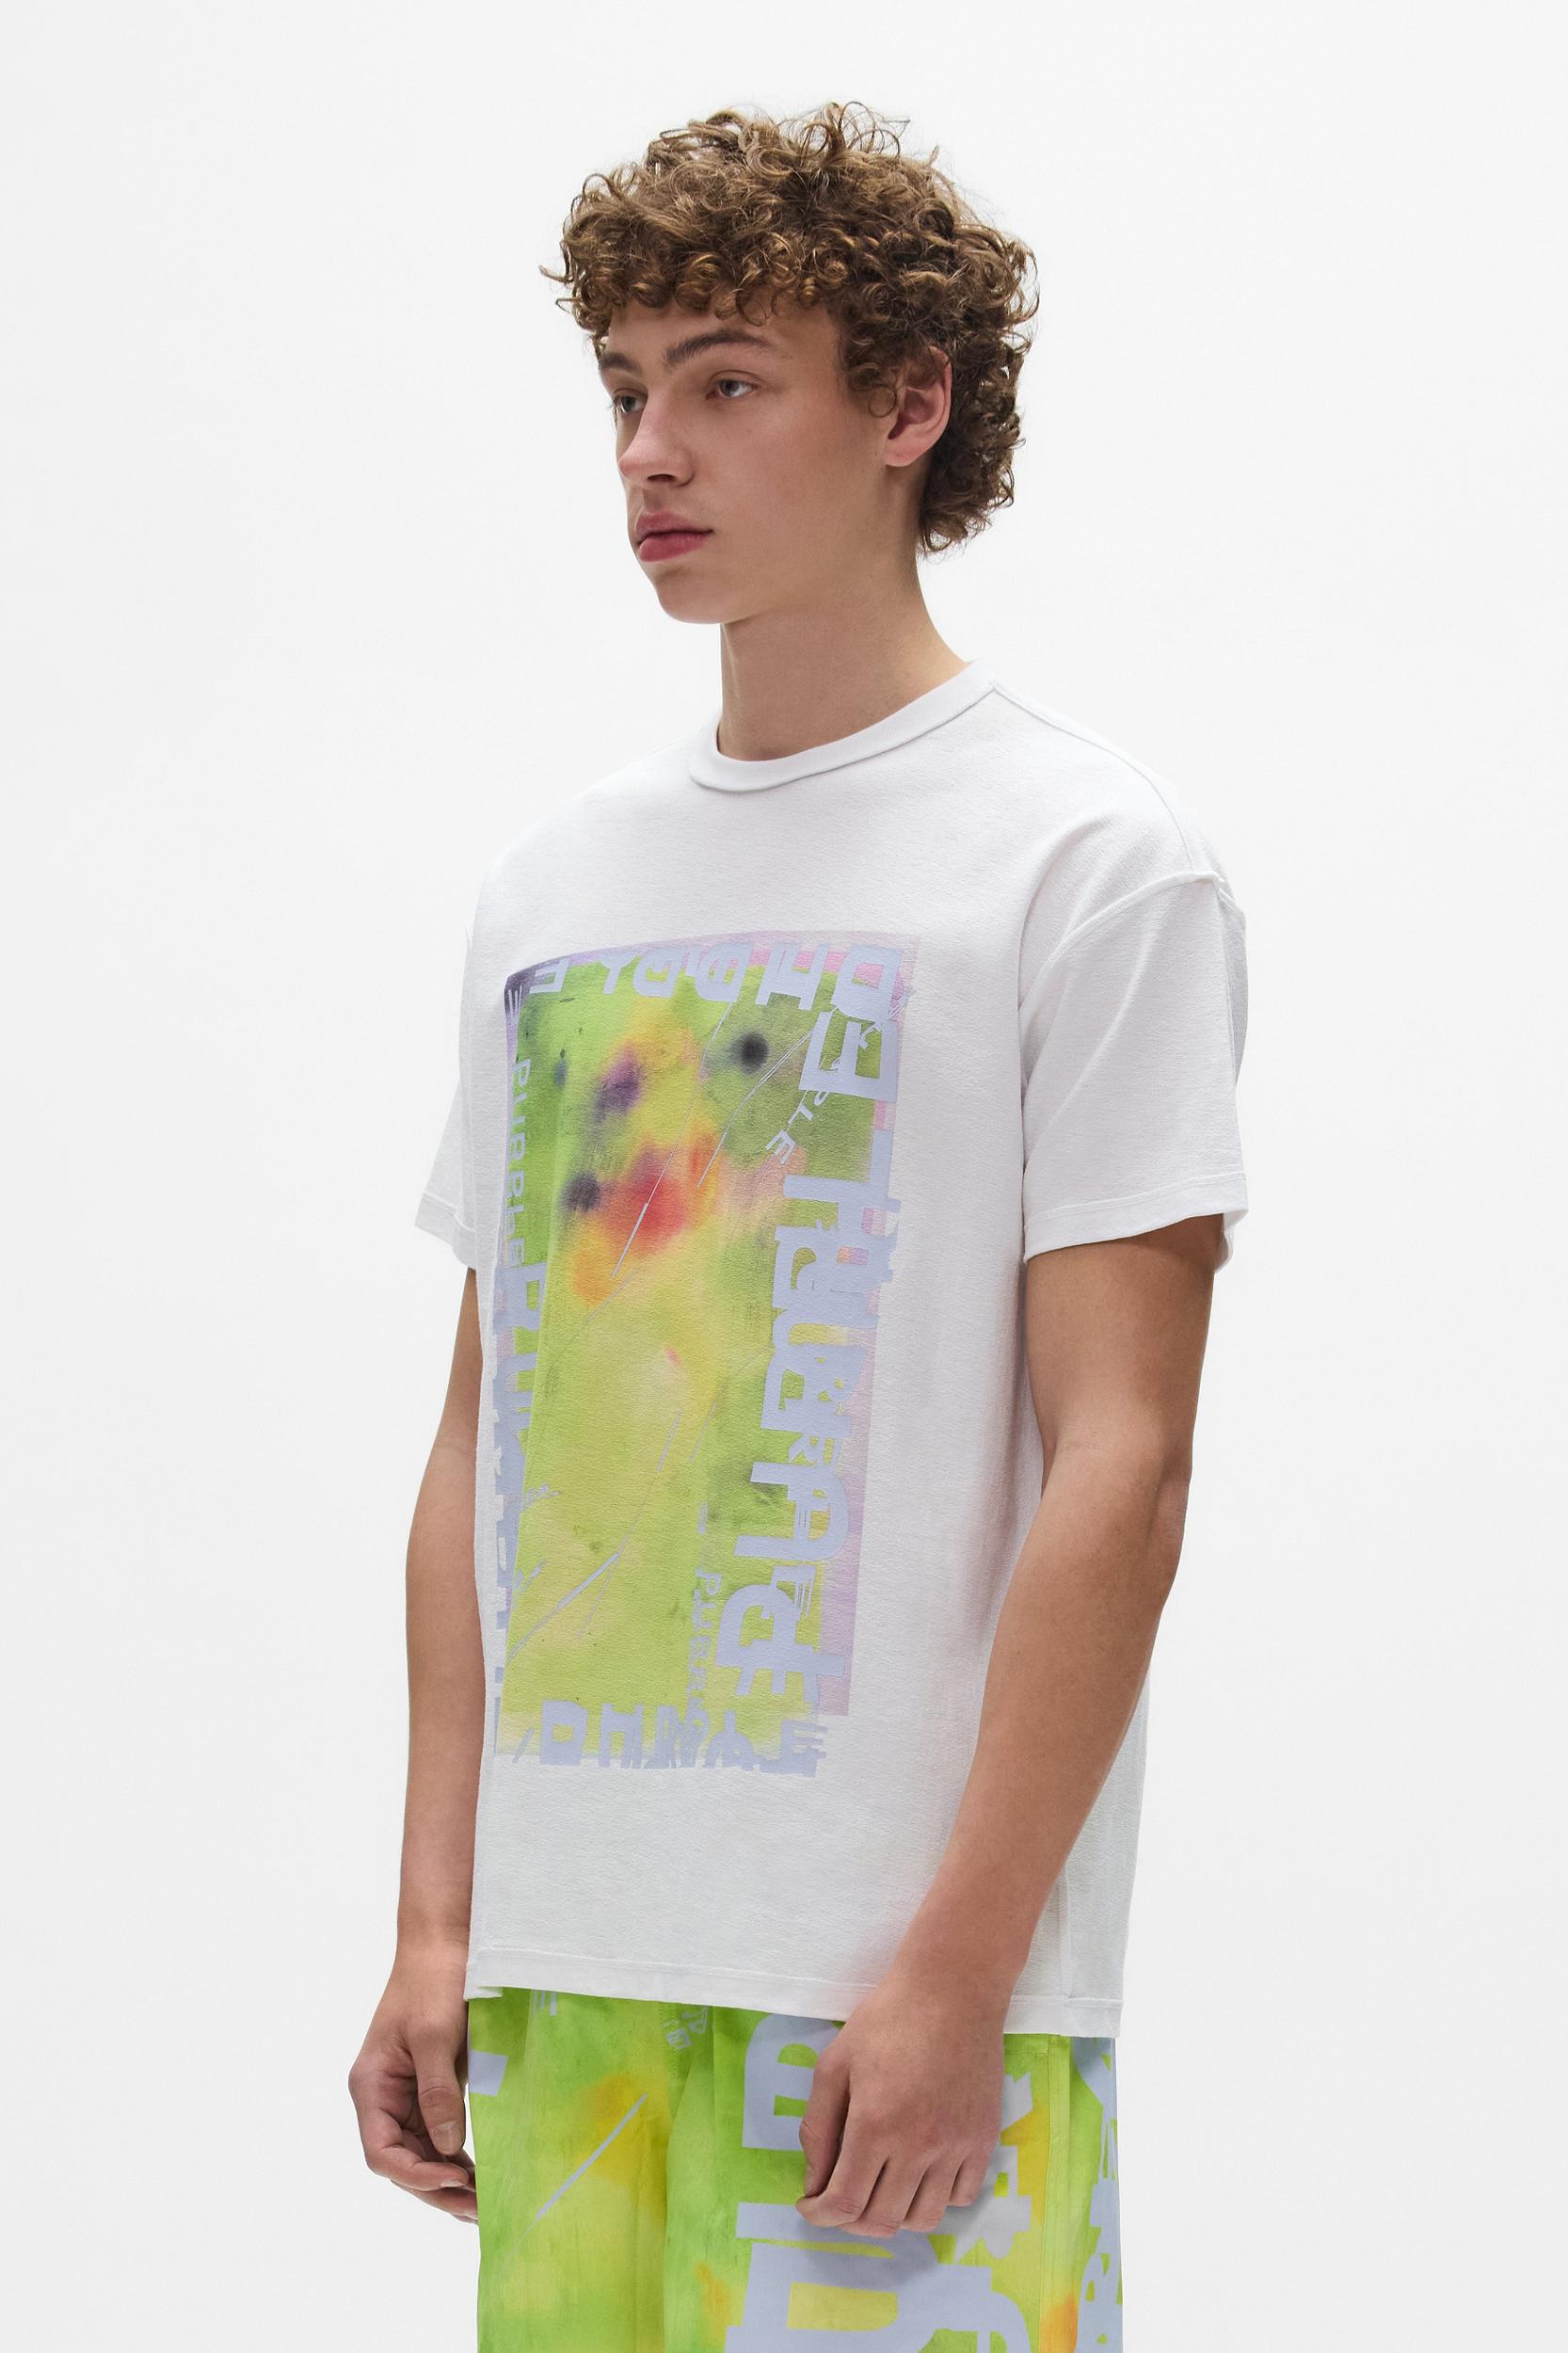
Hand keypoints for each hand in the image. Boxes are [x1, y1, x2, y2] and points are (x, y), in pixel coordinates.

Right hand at [348, 1937, 477, 2221]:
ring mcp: (406, 2094)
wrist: (446, 1940)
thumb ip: (437, 2093)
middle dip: (435, 2188)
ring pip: (419, 2154)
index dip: (416, 2175)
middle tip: (478, 2210)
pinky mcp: (430, 2087)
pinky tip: (477, 2175)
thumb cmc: (435, 1979)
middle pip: (401, 2161)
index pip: (382, 2152)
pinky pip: (436, 2134)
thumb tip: (446, 2149)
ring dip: (447, 2180)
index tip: (457, 2180)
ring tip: (483, 2204)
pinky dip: (454, 2157)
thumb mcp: (435, 2035)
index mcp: (371, 2086)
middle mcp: (383, 2097)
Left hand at [794, 1962, 1005, 2237]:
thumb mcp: (835, 2063)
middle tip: (841, 2197)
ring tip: (881, 2188)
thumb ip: (818, 2127)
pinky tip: (920, 2173)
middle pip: (881, 2220)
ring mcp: (956, 2146)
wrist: (953, 1989)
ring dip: (894, 2215)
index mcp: (875, 2123)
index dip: (821, 2215)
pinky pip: (960, 2197)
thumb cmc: (887, 2019)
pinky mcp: (984, 2140)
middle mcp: (918, 2144)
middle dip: (851, 2219)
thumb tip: (815, 2182)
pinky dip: (935, 2198)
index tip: (811, 2206)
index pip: (845, 2202)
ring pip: (923, 2219)